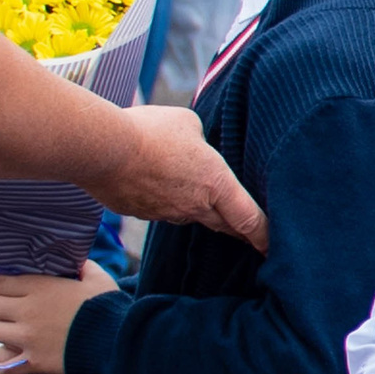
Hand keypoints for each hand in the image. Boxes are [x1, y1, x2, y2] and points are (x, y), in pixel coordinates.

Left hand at [0, 261, 116, 373]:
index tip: (1, 287)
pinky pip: (1, 364)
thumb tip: (76, 261)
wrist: (118, 342)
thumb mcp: (98, 279)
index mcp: (39, 288)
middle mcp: (26, 312)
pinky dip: (5, 362)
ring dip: (0, 330)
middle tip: (7, 308)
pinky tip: (16, 356)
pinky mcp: (32, 362)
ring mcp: (26, 339)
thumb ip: (82, 267)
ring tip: (13, 330)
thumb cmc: (108, 307)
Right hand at [74, 105, 267, 249]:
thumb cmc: (150, 131)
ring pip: (189, 214)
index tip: (272, 249)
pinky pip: (160, 209)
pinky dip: (163, 200)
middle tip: (249, 236)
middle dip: (237, 229)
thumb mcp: (189, 125)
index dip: (263, 235)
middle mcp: (195, 205)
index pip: (248, 218)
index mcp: (217, 184)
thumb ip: (201, 141)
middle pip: (223, 223)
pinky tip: (155, 184)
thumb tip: (193, 147)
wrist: (102, 149)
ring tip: (193, 193)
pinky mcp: (140, 213)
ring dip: (195, 208)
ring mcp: (165, 213)